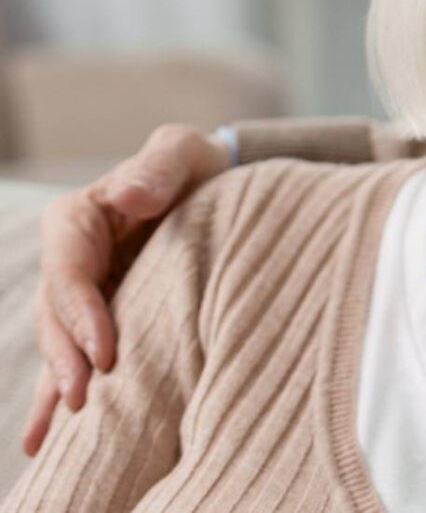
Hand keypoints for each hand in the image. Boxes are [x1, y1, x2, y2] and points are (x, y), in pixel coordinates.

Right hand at [20, 124, 229, 456]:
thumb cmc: (193, 166)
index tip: (105, 351)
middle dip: (68, 360)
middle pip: (57, 317)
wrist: (212, 185)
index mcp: (76, 221)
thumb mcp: (180, 153)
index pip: (69, 274)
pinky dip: (58, 397)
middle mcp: (69, 261)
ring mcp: (80, 294)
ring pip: (61, 344)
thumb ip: (156, 169)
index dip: (82, 314)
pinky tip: (43, 441)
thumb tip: (130, 195)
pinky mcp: (99, 318)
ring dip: (62, 383)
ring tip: (62, 429)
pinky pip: (75, 358)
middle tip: (84, 400)